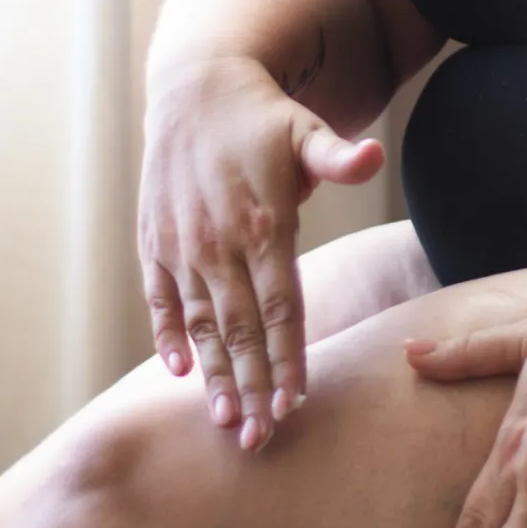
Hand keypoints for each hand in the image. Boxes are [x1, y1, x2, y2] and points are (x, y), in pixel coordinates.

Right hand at [138, 55, 384, 447]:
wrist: (194, 88)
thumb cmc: (262, 118)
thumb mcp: (304, 130)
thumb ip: (337, 156)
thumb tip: (372, 156)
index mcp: (262, 224)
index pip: (279, 306)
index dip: (287, 357)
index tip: (294, 403)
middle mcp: (219, 242)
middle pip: (240, 329)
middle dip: (250, 386)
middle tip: (258, 439)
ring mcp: (182, 245)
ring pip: (199, 323)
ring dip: (212, 374)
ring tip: (223, 421)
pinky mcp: (154, 242)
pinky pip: (159, 299)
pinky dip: (167, 335)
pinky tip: (178, 372)